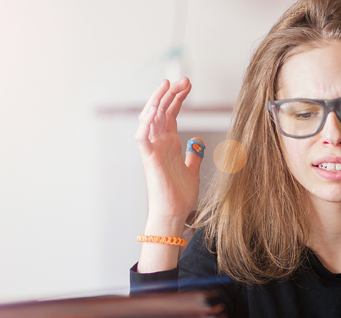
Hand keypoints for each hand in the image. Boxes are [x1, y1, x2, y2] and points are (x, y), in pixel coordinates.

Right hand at [135, 78, 203, 225]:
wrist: (174, 214)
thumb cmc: (180, 196)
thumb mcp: (192, 171)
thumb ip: (193, 155)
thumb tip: (197, 142)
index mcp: (169, 143)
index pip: (170, 113)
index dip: (177, 98)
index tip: (188, 85)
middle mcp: (159, 143)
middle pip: (161, 111)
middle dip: (170, 93)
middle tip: (183, 80)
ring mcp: (153, 149)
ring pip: (150, 118)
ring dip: (158, 100)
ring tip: (168, 84)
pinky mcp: (149, 159)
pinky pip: (142, 137)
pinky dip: (146, 123)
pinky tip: (154, 109)